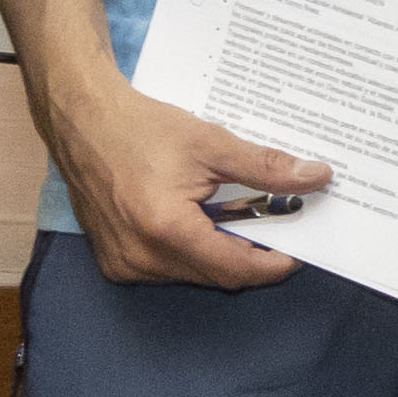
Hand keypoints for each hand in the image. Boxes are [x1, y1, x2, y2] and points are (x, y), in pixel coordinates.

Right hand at [36, 62, 324, 288]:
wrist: (80, 120)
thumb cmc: (140, 127)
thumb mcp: (210, 142)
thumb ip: (265, 167)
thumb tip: (317, 177)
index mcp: (166, 230)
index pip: (236, 268)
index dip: (274, 264)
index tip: (301, 250)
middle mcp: (142, 258)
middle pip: (216, 276)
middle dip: (251, 257)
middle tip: (277, 228)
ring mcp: (124, 264)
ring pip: (192, 275)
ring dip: (221, 255)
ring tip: (242, 220)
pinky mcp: (113, 261)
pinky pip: (167, 269)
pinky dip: (192, 252)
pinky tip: (204, 222)